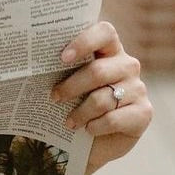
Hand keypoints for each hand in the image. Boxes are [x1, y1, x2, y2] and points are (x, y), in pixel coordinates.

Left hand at [51, 21, 151, 174]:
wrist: (92, 142)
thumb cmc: (75, 105)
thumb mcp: (67, 83)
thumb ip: (60, 68)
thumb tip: (30, 60)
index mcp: (109, 50)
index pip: (104, 32)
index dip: (84, 41)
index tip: (62, 57)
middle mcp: (127, 65)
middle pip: (98, 71)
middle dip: (72, 86)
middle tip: (54, 97)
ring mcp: (138, 88)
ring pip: (104, 98)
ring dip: (81, 112)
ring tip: (68, 122)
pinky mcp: (144, 112)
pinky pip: (114, 118)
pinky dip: (96, 126)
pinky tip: (88, 129)